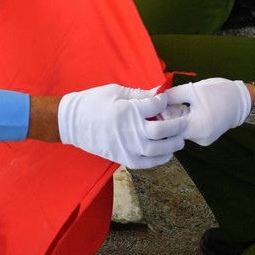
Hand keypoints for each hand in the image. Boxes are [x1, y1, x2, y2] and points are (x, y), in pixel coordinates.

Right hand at [58, 84, 187, 168]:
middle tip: (183, 121)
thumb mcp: (115, 91)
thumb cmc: (92, 102)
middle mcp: (129, 130)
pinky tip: (166, 154)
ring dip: (172, 145)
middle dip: (177, 125)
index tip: (165, 100)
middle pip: (162, 131)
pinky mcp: (122, 157)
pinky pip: (146, 163)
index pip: (156, 106)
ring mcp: (126, 147)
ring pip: (158, 150)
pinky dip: (159, 160)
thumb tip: (158, 92)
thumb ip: (139, 94)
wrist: (71, 122)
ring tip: (179, 140)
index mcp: (127, 110)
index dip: (164, 102)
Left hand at [163, 79, 252, 146]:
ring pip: (181, 130)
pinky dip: (185, 119)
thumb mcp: (193, 90)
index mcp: (197, 128)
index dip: (161, 114)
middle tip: (166, 100)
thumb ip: (171, 95)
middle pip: (174, 130)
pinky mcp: (205, 136)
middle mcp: (200, 139)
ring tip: (179, 102)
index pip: (169, 127)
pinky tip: (187, 107)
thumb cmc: (220, 92)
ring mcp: (203, 139)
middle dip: (168, 115)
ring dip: (177, 117)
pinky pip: (189, 129)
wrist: (242, 99)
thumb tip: (155, 98)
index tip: (156, 104)